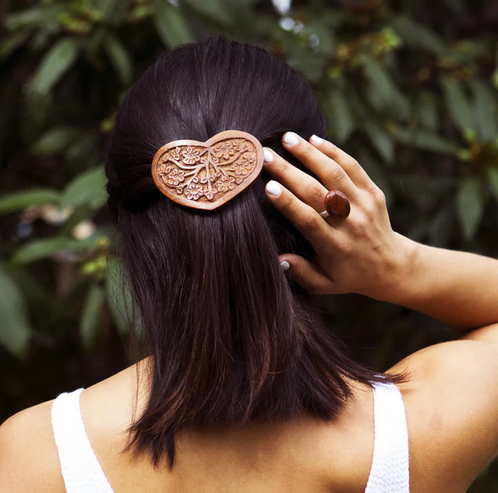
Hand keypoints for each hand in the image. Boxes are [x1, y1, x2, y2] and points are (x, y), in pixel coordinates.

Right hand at [263, 132, 416, 299]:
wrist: (391, 266)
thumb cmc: (349, 275)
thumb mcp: (324, 285)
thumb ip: (301, 273)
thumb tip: (278, 259)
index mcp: (334, 246)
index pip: (308, 219)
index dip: (287, 202)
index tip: (268, 186)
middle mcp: (350, 223)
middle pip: (316, 192)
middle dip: (288, 171)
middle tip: (265, 155)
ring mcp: (364, 205)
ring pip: (334, 173)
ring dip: (309, 153)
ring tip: (287, 138)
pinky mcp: (373, 193)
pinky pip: (353, 166)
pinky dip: (334, 151)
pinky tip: (314, 139)